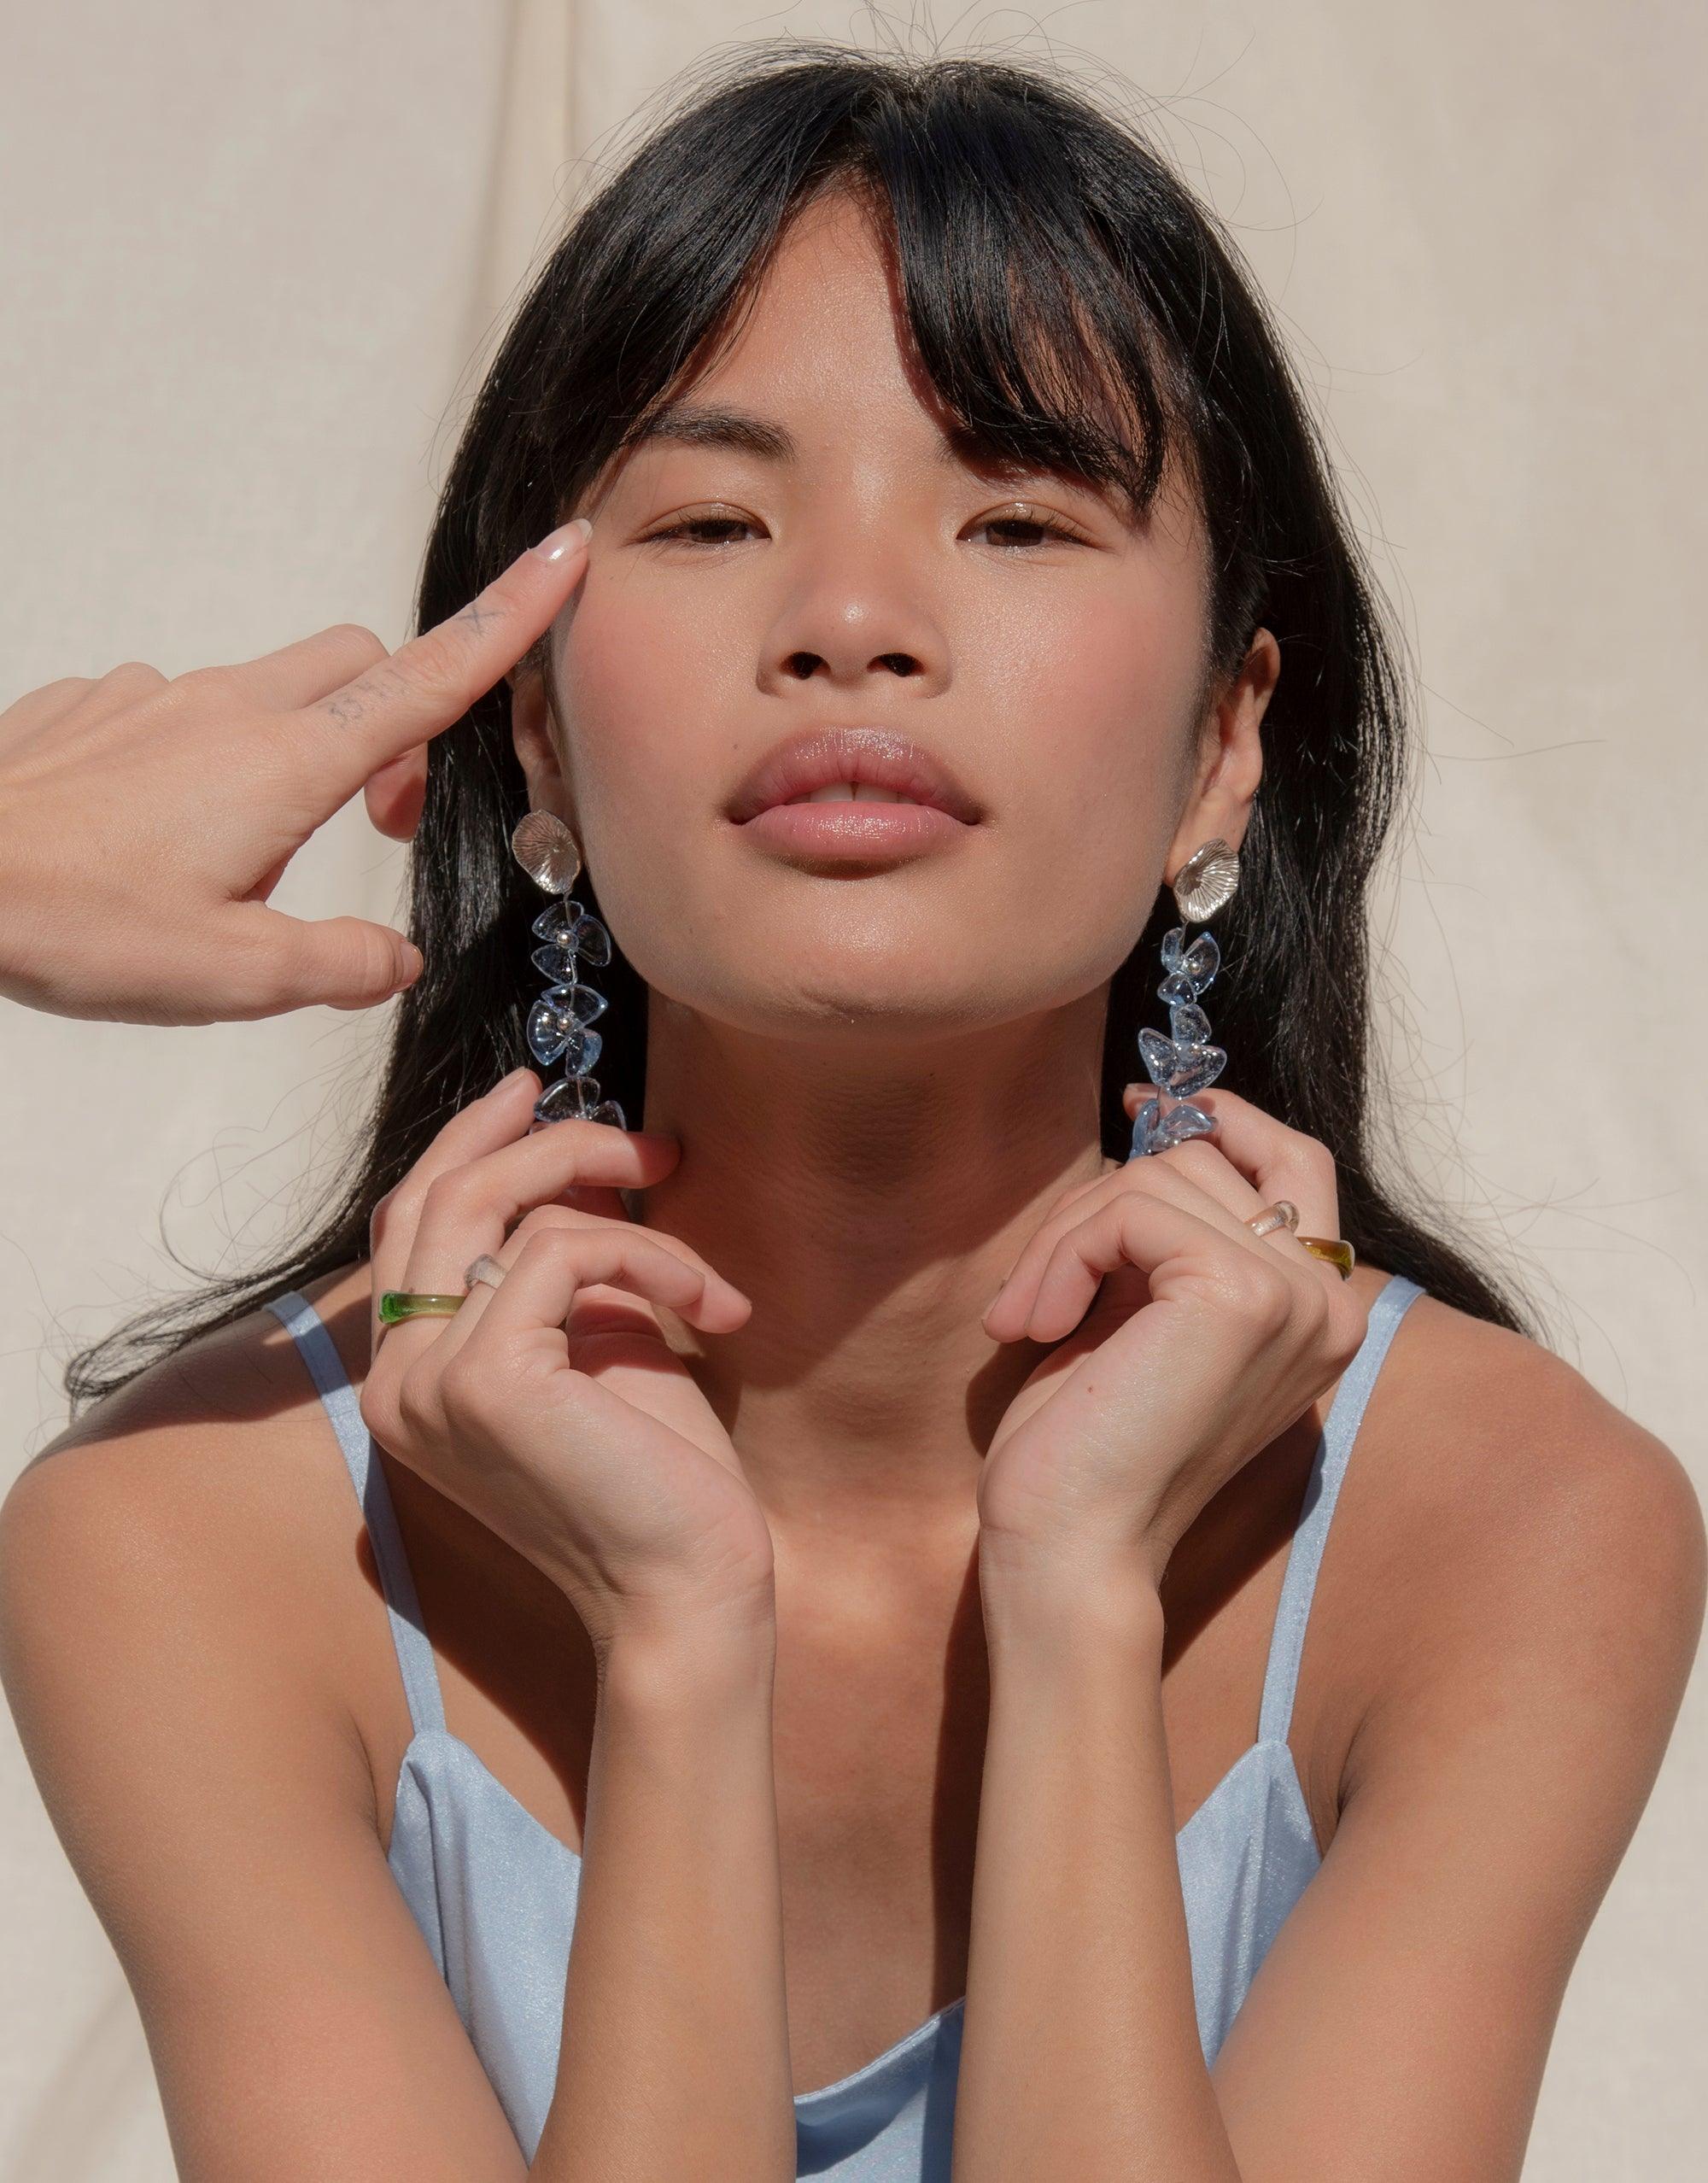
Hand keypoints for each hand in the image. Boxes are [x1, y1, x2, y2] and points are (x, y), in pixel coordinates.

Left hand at [0, 520, 588, 1024]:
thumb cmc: (76, 921)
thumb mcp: (234, 977)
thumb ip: (339, 966)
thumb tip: (397, 959)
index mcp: (287, 765)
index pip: (427, 677)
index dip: (508, 618)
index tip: (565, 557)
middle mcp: (230, 709)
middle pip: (359, 664)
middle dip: (398, 720)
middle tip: (378, 821)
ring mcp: (155, 697)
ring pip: (270, 693)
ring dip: (295, 756)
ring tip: (242, 861)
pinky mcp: (94, 705)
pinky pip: (179, 712)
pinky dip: (201, 761)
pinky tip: (153, 835)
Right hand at [358, 1067, 775, 1660]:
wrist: (688, 1587)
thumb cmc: (656, 1478)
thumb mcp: (600, 1339)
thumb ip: (562, 1258)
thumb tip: (574, 1156)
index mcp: (406, 1381)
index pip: (409, 1227)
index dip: (465, 1146)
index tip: (531, 1093)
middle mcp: (393, 1384)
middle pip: (442, 1199)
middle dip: (543, 1143)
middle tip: (639, 1138)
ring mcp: (426, 1384)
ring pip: (504, 1212)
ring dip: (627, 1214)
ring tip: (704, 1269)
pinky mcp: (485, 1381)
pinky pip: (564, 1252)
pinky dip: (649, 1258)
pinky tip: (713, 1305)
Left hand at [975, 1085, 1369, 1597]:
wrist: (1071, 1549)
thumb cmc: (1088, 1448)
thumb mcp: (1140, 1312)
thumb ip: (1171, 1234)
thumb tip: (1161, 1123)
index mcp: (1320, 1315)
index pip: (1297, 1161)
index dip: (1222, 1119)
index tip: (1144, 1109)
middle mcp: (1330, 1305)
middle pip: (1207, 1161)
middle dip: (1100, 1202)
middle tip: (1038, 1286)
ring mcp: (1295, 1299)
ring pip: (1160, 1177)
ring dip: (1066, 1237)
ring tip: (1027, 1319)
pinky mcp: (1242, 1296)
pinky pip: (1132, 1209)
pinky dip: (1063, 1254)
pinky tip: (1032, 1327)